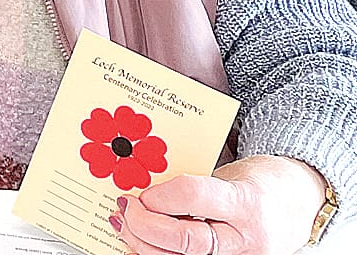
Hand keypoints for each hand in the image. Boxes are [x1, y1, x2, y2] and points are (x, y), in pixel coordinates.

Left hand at [114, 156, 328, 254]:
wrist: (293, 208)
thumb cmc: (258, 186)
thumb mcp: (227, 175)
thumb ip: (190, 185)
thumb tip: (142, 192)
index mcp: (247, 203)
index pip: (192, 197)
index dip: (157, 195)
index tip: (140, 191)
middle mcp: (246, 239)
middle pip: (184, 240)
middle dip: (144, 224)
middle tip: (126, 208)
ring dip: (144, 244)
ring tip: (127, 225)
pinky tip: (140, 246)